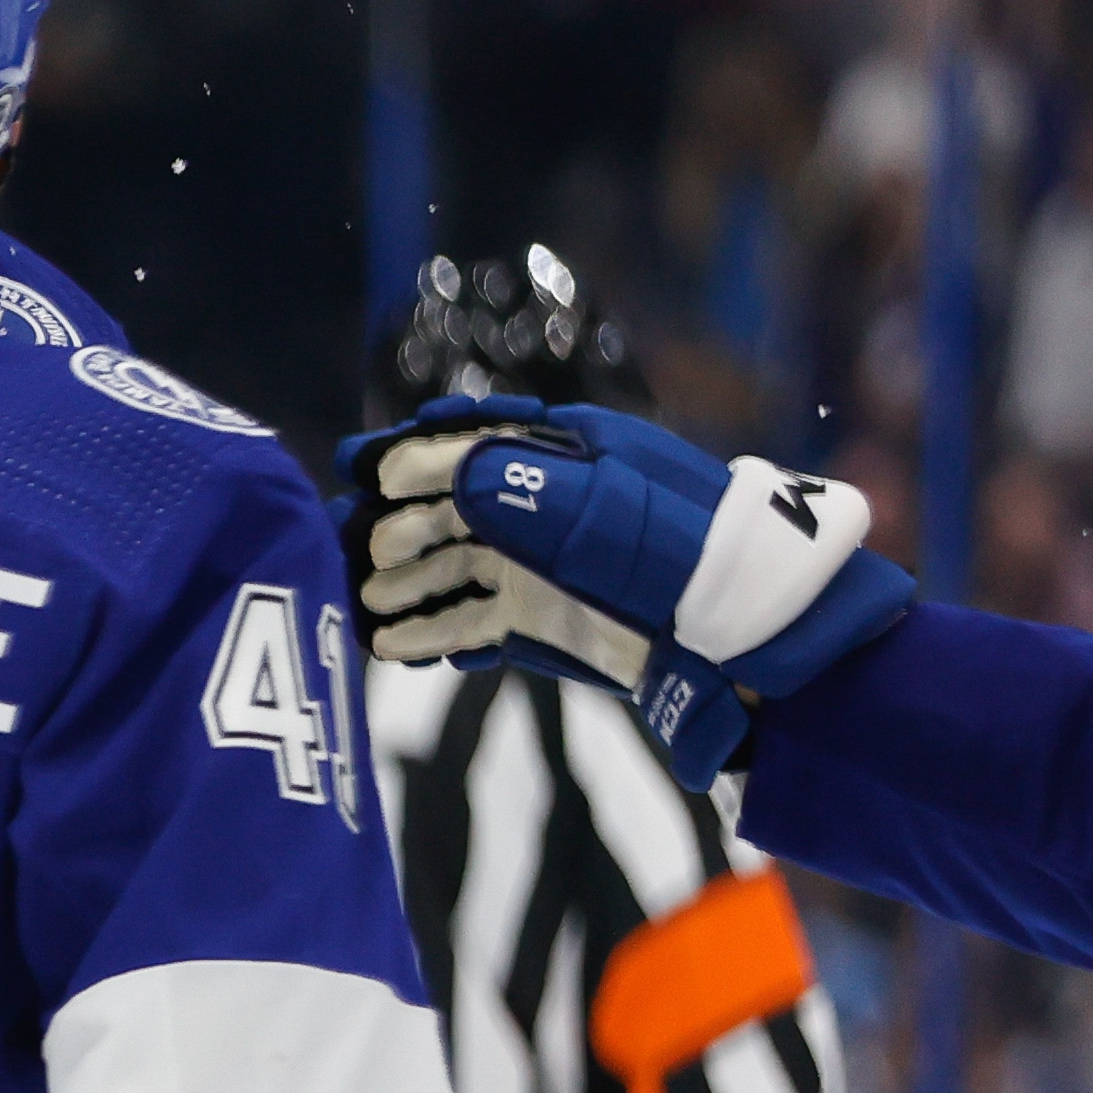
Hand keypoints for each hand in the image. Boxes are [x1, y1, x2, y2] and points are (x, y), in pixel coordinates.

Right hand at [339, 395, 646, 681]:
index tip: (365, 468)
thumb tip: (444, 473)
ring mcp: (537, 566)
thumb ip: (521, 486)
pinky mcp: (540, 618)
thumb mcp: (601, 507)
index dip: (416, 457)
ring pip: (452, 570)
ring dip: (406, 585)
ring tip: (364, 605)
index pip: (472, 448)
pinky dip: (433, 631)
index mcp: (560, 459)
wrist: (735, 628)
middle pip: (450, 511)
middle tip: (357, 551)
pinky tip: (393, 645)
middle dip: (399, 528)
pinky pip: (472, 621)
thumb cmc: (673, 549)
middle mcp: (538, 508)